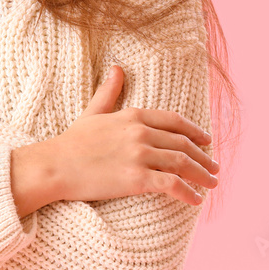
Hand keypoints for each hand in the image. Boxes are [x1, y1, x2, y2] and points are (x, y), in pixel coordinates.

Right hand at [39, 65, 217, 206]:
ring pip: (183, 164)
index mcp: (133, 116)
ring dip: (202, 175)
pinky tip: (196, 201)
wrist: (54, 165)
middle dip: (204, 157)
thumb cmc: (71, 142)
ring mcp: (140, 155)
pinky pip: (172, 185)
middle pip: (183, 144)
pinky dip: (188, 193)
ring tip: (212, 184)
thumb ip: (109, 92)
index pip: (174, 121)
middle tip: (215, 167)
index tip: (207, 140)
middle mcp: (141, 133)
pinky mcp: (137, 178)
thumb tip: (116, 68)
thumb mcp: (93, 112)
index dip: (194, 131)